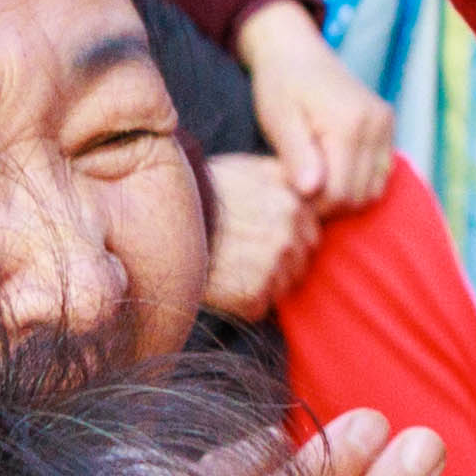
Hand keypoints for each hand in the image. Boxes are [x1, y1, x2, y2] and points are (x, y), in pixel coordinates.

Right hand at [201, 153, 298, 321]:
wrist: (162, 223)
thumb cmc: (204, 193)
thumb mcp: (249, 170)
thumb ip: (285, 181)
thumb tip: (312, 191)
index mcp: (295, 203)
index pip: (311, 234)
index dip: (287, 238)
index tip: (259, 236)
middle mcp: (291, 235)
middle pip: (300, 263)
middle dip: (279, 263)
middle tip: (242, 253)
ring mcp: (274, 267)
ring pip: (282, 287)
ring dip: (263, 282)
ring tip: (230, 265)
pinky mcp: (254, 296)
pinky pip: (259, 306)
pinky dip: (243, 301)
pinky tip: (222, 281)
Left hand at [236, 3, 400, 222]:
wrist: (296, 51)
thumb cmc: (280, 85)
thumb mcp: (278, 120)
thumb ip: (296, 155)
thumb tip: (311, 192)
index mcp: (349, 124)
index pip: (339, 193)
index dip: (313, 204)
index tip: (290, 192)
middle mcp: (376, 125)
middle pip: (358, 195)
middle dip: (328, 202)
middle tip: (299, 186)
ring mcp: (386, 125)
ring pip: (373, 190)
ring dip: (345, 194)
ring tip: (315, 177)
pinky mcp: (388, 127)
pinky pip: (381, 174)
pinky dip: (358, 180)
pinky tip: (333, 169)